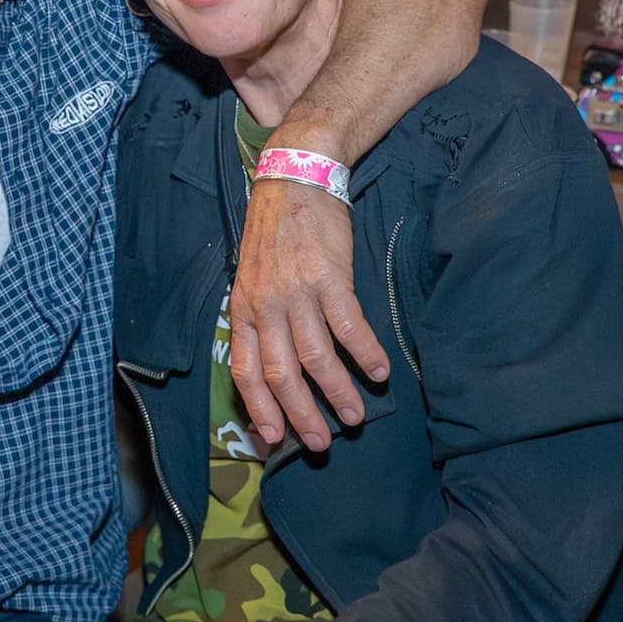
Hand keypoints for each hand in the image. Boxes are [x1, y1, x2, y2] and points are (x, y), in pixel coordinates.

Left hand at [229, 181, 387, 450]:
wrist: (295, 179)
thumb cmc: (275, 234)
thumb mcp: (251, 278)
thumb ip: (258, 320)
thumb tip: (271, 366)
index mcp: (244, 309)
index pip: (246, 372)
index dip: (260, 409)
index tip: (272, 440)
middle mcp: (266, 305)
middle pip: (281, 373)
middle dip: (301, 414)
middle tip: (320, 443)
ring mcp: (297, 291)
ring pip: (315, 356)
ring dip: (337, 391)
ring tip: (354, 416)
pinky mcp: (329, 276)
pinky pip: (348, 326)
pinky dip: (364, 353)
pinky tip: (379, 372)